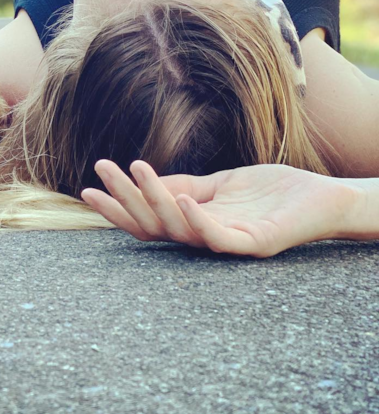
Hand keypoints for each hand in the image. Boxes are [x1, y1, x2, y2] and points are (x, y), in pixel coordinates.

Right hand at [81, 159, 351, 257]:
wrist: (325, 199)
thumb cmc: (273, 193)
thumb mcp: (221, 184)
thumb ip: (187, 185)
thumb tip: (146, 181)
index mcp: (195, 224)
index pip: (148, 220)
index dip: (119, 207)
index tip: (89, 188)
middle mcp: (206, 238)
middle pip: (155, 225)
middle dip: (124, 200)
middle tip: (101, 172)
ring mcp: (229, 242)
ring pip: (180, 228)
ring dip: (154, 199)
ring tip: (136, 170)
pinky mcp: (255, 243)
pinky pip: (219, 237)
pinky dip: (197, 220)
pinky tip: (181, 198)